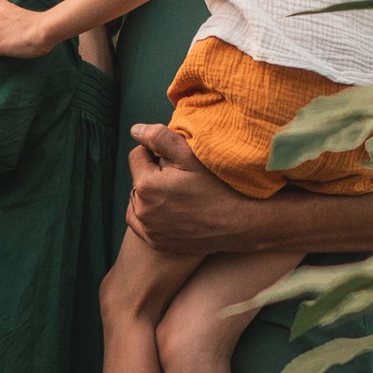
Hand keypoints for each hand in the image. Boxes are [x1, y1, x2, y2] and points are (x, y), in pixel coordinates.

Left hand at [125, 122, 264, 258]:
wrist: (237, 223)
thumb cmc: (216, 186)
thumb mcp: (189, 155)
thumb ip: (159, 137)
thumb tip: (135, 130)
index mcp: (145, 184)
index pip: (137, 156)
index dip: (155, 152)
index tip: (175, 159)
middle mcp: (141, 209)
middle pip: (138, 179)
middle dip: (153, 174)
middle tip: (180, 178)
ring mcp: (148, 229)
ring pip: (138, 201)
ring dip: (150, 194)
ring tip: (177, 194)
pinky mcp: (156, 242)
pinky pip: (141, 223)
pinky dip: (149, 215)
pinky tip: (168, 210)